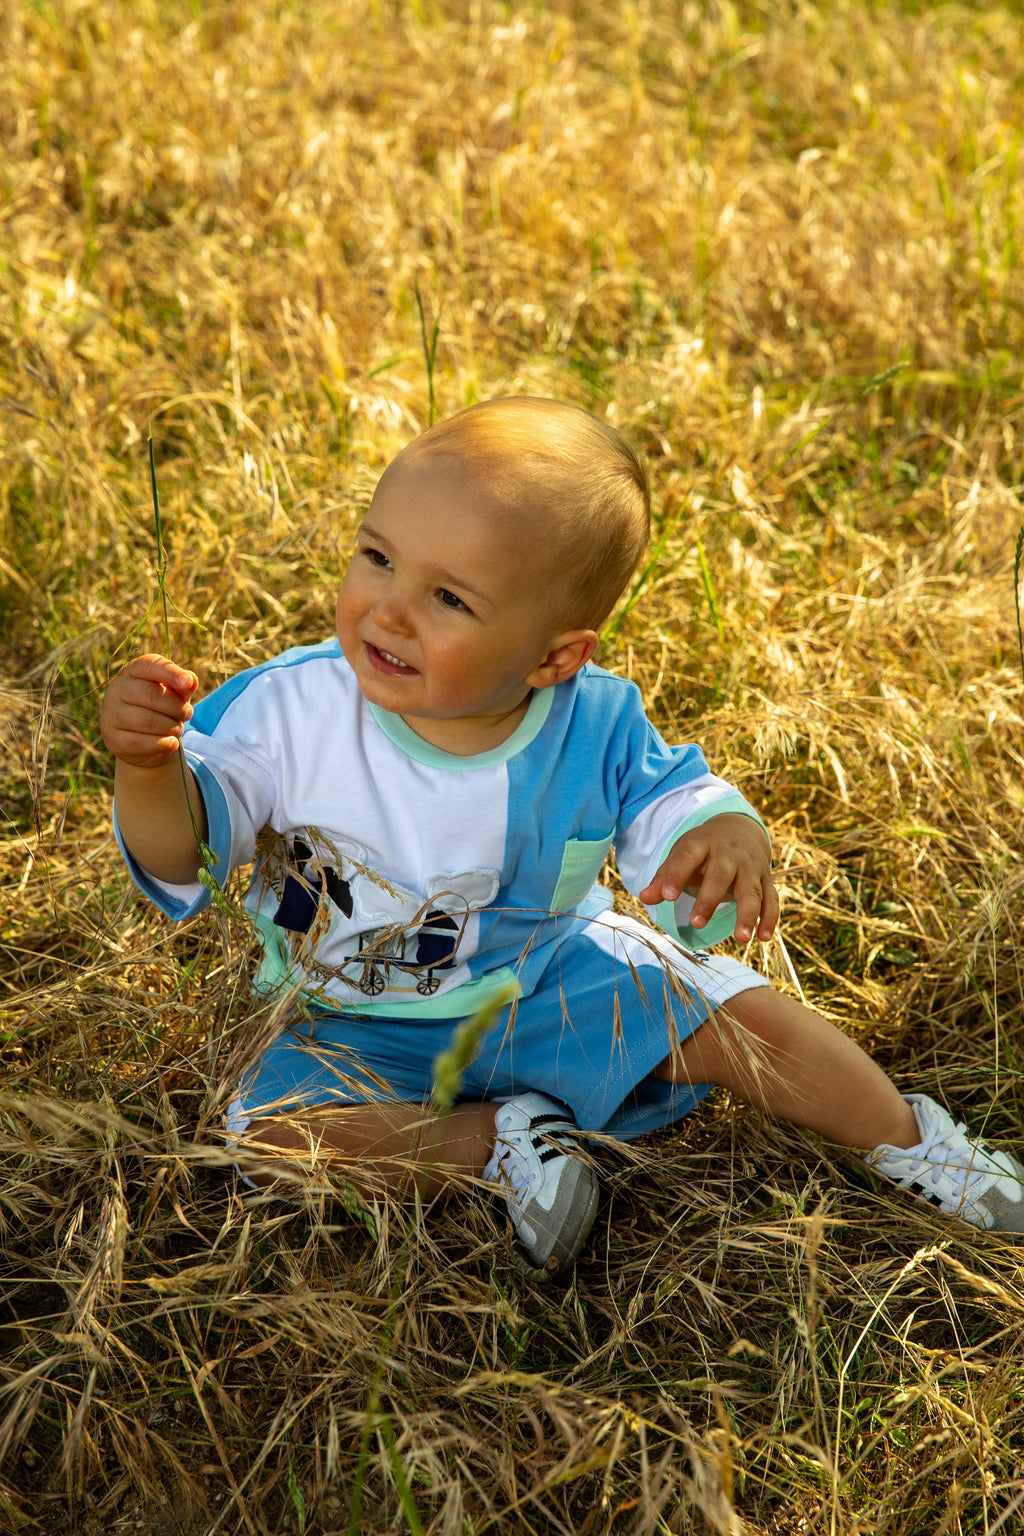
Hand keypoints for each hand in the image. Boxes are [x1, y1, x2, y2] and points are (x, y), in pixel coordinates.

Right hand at [101, 653, 198, 768]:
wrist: (145, 741)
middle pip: (150, 694)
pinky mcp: (112, 738)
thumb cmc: (162, 709)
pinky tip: (172, 743)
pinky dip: (161, 744)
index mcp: (132, 671)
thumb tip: (191, 680)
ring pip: (146, 720)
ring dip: (170, 727)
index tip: (188, 683)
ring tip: (178, 729)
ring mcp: (111, 714)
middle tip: (187, 714)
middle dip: (176, 707)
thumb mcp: (175, 695)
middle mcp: (116, 689)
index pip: (149, 665)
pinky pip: (139, 742)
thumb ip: (184, 686)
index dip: (170, 672)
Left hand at [638, 813, 778, 942]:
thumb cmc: (702, 850)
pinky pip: (771, 899)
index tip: (666, 897)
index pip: (687, 857)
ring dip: (748, 914)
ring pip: (751, 890)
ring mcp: (750, 867)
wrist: (738, 829)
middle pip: (720, 874)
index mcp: (702, 844)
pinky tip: (763, 938)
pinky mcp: (765, 879)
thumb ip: (664, 878)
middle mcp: (729, 854)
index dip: (676, 875)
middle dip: (709, 899)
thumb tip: (644, 897)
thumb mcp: (681, 856)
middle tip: (696, 923)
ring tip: (741, 939)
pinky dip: (769, 918)